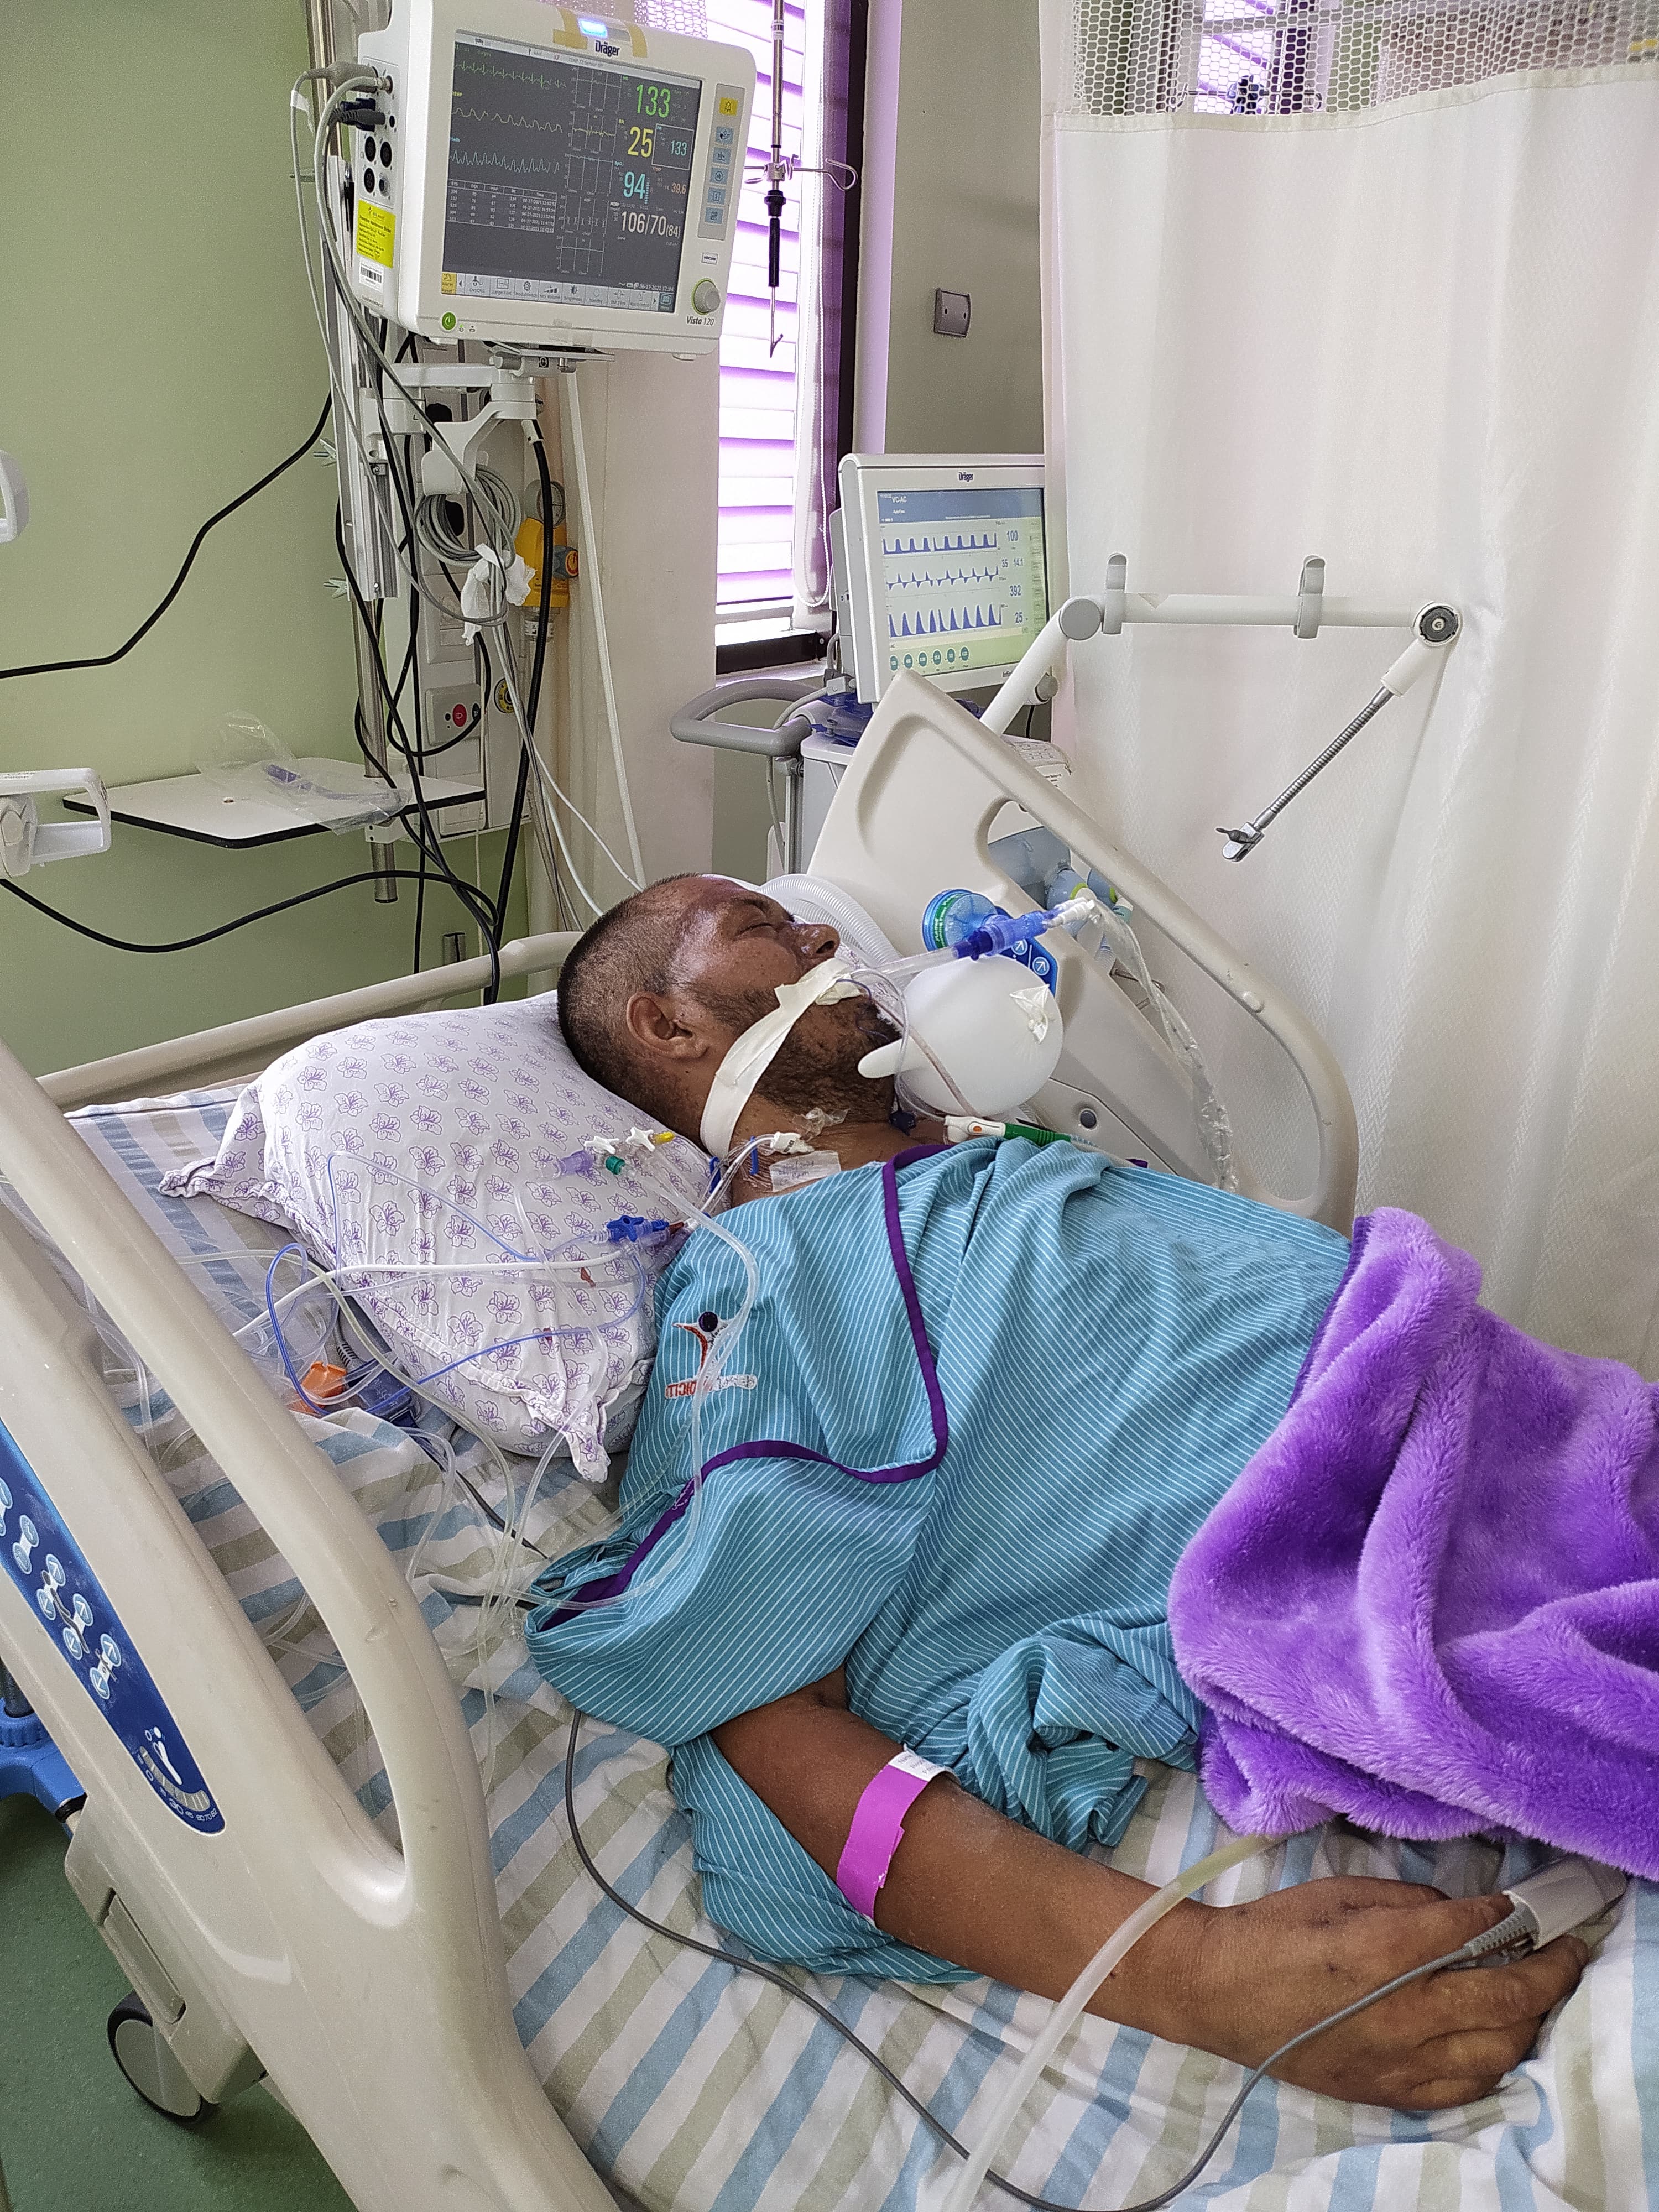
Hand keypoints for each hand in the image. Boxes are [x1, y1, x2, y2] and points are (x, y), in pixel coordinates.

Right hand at [1159, 1878, 1588, 2109]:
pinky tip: (1497, 2038)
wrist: (1220, 1993)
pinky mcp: (1391, 2090)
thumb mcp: (1337, 1893)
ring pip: (1497, 2047)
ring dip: (1528, 2017)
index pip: (1472, 1931)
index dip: (1507, 1915)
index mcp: (1383, 1951)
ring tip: (1535, 1992)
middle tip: (1565, 1949)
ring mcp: (1400, 2059)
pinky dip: (1494, 2059)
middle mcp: (1402, 2012)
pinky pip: (1466, 2084)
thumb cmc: (1273, 1931)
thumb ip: (1405, 1902)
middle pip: (1504, 1996)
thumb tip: (1458, 1913)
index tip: (1523, 1905)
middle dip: (1547, 1968)